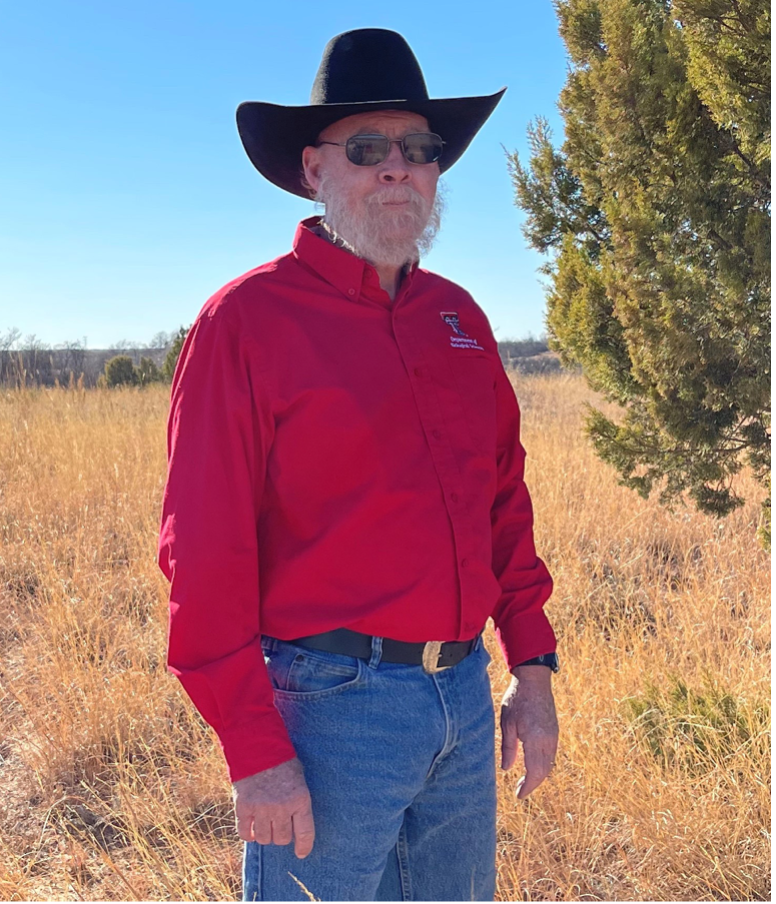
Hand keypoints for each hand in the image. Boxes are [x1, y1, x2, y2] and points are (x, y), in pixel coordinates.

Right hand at [232, 756, 314, 857]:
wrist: (257, 746)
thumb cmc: (282, 761)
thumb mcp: (299, 777)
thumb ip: (298, 800)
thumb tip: (297, 822)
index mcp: (300, 799)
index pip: (305, 833)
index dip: (304, 846)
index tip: (301, 853)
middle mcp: (281, 807)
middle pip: (282, 839)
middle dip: (281, 835)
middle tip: (278, 825)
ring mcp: (261, 808)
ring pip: (264, 838)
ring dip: (265, 834)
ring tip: (264, 823)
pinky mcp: (243, 807)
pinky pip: (245, 833)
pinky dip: (248, 833)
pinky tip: (251, 826)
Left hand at [500, 667, 557, 799]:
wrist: (534, 680)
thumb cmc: (517, 699)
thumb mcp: (507, 723)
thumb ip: (508, 748)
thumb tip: (507, 769)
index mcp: (535, 739)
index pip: (535, 772)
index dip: (528, 787)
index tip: (519, 796)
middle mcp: (548, 740)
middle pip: (544, 771)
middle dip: (533, 783)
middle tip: (520, 790)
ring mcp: (554, 735)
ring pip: (549, 763)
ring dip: (539, 775)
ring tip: (525, 780)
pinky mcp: (555, 730)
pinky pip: (551, 754)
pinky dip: (543, 764)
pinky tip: (533, 764)